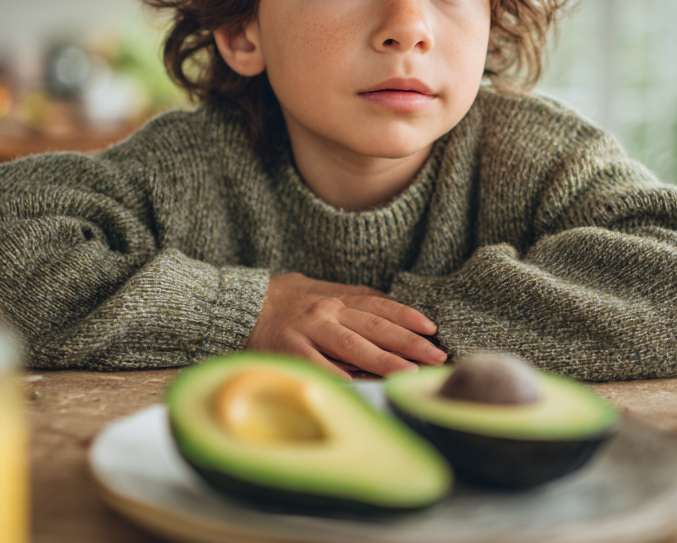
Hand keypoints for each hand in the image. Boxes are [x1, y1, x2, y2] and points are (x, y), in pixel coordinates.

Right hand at [245, 272, 446, 379]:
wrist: (240, 306)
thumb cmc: (285, 299)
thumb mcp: (320, 289)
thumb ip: (352, 298)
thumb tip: (389, 305)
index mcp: (336, 297)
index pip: (380, 308)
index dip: (408, 317)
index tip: (432, 329)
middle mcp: (326, 313)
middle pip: (375, 328)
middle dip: (409, 343)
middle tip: (436, 356)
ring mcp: (309, 333)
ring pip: (354, 348)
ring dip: (386, 361)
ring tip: (411, 372)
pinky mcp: (292, 354)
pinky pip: (324, 369)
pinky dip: (346, 378)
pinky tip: (367, 387)